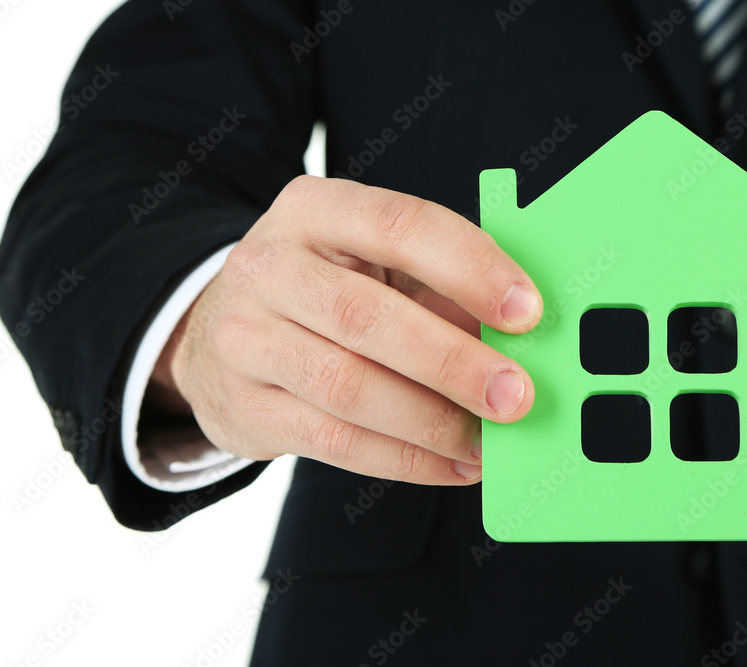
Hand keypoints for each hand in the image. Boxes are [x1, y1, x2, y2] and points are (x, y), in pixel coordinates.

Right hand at [152, 175, 542, 483]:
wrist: (219, 331)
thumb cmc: (324, 287)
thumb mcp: (371, 262)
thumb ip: (440, 286)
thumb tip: (521, 341)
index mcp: (315, 210)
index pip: (399, 226)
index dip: (469, 268)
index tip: (527, 313)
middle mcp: (270, 266)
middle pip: (367, 316)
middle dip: (452, 362)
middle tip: (515, 395)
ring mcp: (246, 338)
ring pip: (348, 387)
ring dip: (432, 423)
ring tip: (487, 442)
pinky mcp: (244, 405)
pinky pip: (334, 441)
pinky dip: (405, 460)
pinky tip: (452, 465)